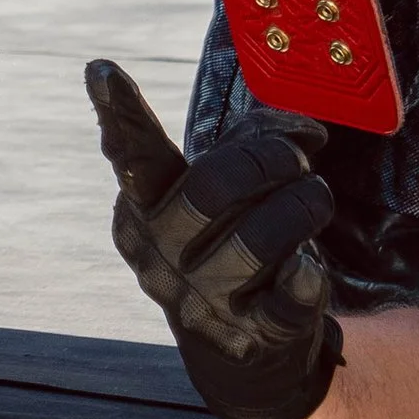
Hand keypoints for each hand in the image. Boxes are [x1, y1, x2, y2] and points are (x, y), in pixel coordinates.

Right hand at [87, 61, 343, 418]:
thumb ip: (252, 140)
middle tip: (298, 157)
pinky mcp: (249, 338)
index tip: (102, 69)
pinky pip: (285, 301)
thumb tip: (308, 130)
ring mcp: (201, 301)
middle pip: (212, 188)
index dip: (119, 113)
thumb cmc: (227, 235)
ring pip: (258, 241)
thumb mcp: (222, 186)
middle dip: (269, 160)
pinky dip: (304, 279)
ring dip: (302, 206)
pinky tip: (308, 267)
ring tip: (316, 197)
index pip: (131, 156)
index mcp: (142, 205)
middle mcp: (159, 254)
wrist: (238, 349)